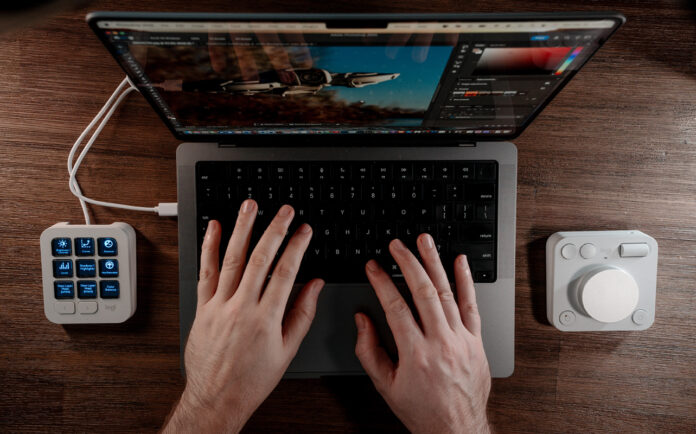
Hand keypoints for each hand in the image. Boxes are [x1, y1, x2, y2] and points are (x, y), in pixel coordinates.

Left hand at [163, 200, 323, 432]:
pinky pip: (205, 272)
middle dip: (274, 229)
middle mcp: (241, 307)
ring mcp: (219, 305)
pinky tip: (214, 228)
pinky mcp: (202, 308)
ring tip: (250, 207)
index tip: (304, 229)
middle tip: (284, 210)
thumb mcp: (287, 350)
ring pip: (231, 259)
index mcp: (266, 318)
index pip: (286, 271)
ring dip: (242, 229)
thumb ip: (303, 313)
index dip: (297, 246)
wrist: (217, 398)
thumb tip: (315, 285)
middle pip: (260, 259)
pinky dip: (209, 248)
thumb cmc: (252, 379)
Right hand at [355, 235, 490, 433]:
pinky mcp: (476, 341)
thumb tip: (363, 320)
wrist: (457, 429)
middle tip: (397, 245)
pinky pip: (472, 305)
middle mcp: (440, 343)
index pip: (395, 307)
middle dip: (407, 263)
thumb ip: (369, 350)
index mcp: (415, 354)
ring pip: (447, 292)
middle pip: (423, 292)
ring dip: (434, 263)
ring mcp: (461, 340)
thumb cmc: (421, 410)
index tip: (373, 267)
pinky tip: (459, 262)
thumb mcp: (385, 386)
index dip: (381, 282)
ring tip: (424, 242)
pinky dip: (466, 282)